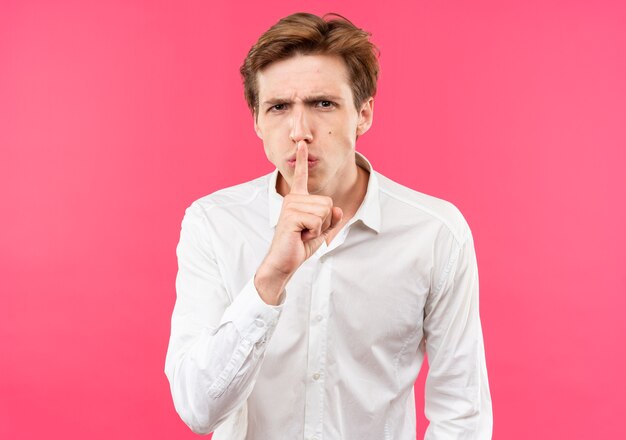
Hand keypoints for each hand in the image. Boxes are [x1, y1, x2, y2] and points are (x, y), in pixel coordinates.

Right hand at [255, 141, 342, 303]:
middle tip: (307, 231)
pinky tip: (300, 236)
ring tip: (303, 233)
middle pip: (327, 202)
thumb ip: (331, 218)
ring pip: (324, 211)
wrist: (284, 262)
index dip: (302, 160)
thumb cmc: (299, 245)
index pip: (301, 176)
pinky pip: (318, 221)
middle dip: (325, 221)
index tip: (302, 144)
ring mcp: (290, 206)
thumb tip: (337, 209)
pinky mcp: (291, 216)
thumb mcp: (321, 231)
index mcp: (298, 199)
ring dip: (319, 228)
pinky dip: (314, 233)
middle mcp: (292, 198)